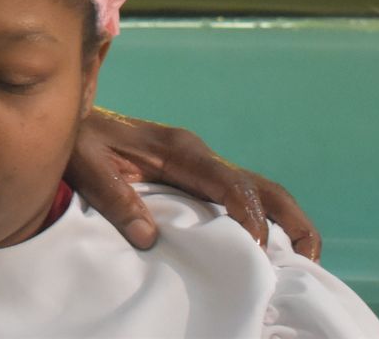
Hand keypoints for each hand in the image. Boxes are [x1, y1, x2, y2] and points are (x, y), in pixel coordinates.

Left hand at [68, 107, 321, 259]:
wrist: (69, 115)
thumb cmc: (78, 140)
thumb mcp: (87, 166)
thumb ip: (115, 197)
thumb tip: (148, 236)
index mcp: (180, 149)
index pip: (231, 182)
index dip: (251, 215)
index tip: (259, 249)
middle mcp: (198, 155)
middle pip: (261, 185)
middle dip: (292, 220)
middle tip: (309, 259)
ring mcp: (199, 166)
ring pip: (256, 192)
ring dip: (282, 224)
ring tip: (298, 264)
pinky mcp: (192, 177)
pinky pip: (236, 200)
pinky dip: (260, 224)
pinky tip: (261, 254)